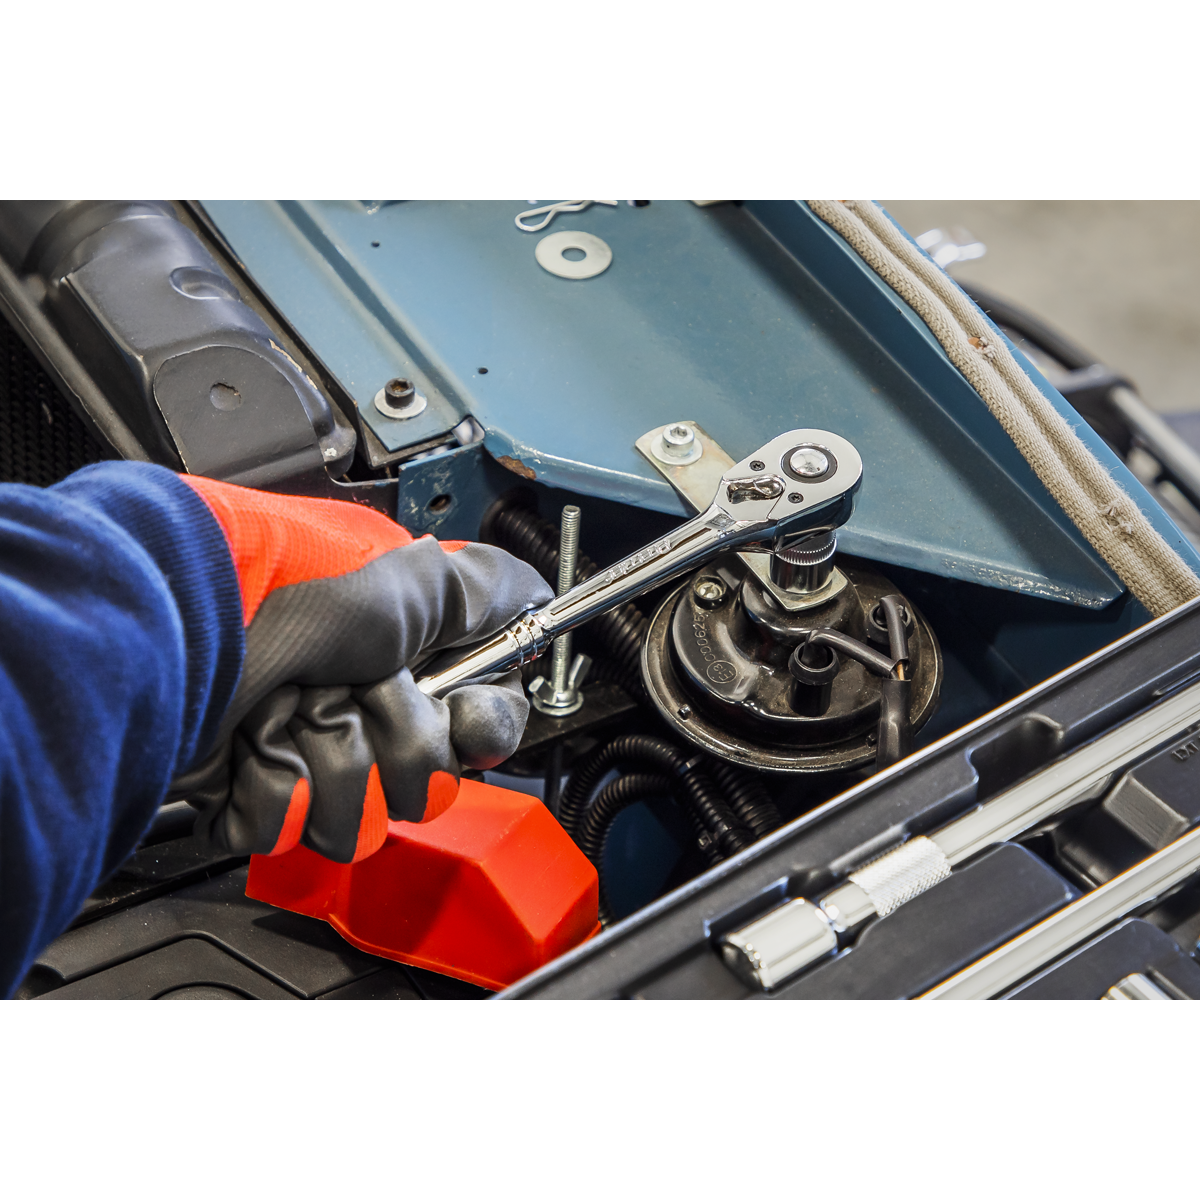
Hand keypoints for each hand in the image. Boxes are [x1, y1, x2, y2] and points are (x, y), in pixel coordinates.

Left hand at [171, 476, 551, 862]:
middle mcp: (360, 693)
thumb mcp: (400, 579)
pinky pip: (297, 828)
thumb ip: (482, 589)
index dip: (476, 725)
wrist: (160, 638)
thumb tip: (540, 594)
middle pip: (426, 773)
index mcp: (402, 645)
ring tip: (284, 715)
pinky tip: (248, 748)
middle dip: (387, 741)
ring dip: (324, 766)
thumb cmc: (272, 594)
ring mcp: (308, 742)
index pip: (481, 711)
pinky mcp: (256, 789)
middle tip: (349, 693)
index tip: (457, 715)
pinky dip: (269, 793)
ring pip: (363, 812)